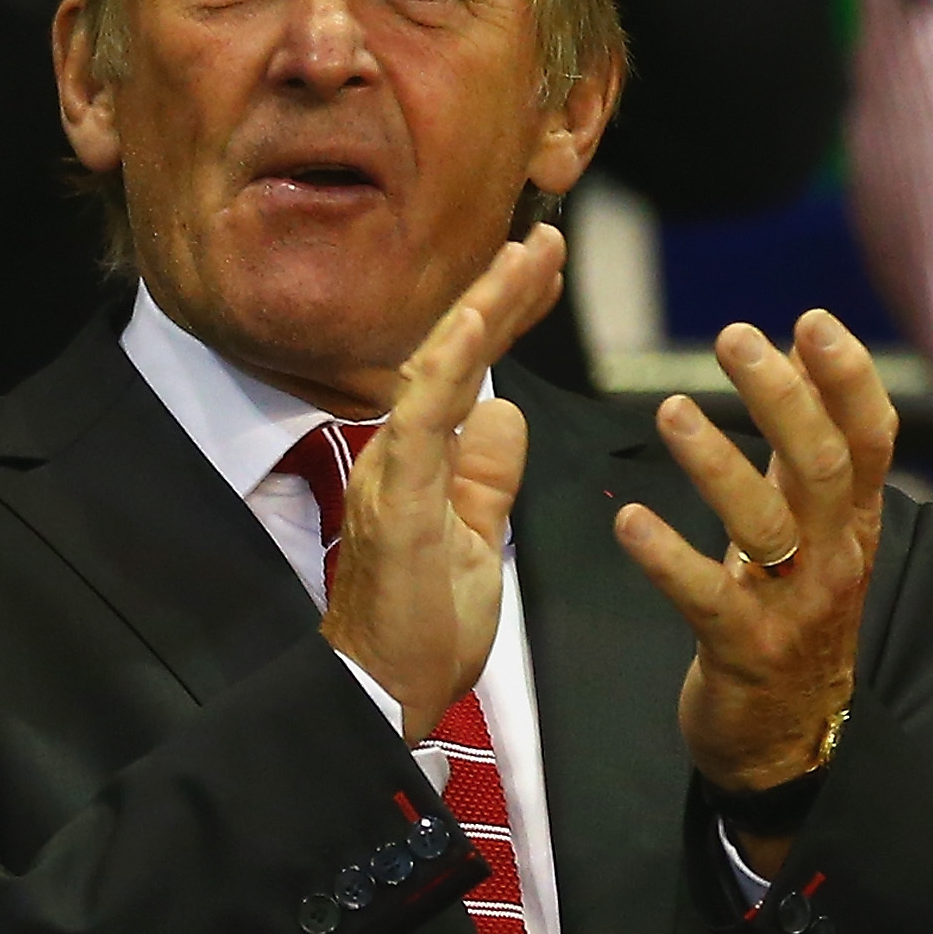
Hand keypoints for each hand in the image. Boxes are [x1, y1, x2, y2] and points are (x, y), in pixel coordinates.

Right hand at [321, 228, 566, 739]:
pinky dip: (451, 363)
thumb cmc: (422, 627)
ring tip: (527, 255)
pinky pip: (422, 417)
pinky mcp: (396, 499)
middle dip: (503, 291)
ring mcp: (393, 470)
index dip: (505, 313)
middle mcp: (400, 450)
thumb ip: (485, 474)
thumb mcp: (477, 537)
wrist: (383, 695)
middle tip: (548, 238)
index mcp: (423, 457)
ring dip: (485, 306)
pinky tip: (477, 318)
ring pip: (437, 366)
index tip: (542, 266)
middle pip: (454, 351)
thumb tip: (504, 410)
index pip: (469, 368)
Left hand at [613, 311, 896, 795]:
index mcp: (855, 522)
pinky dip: (667, 557)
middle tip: (735, 337)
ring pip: (767, 524)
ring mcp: (795, 607)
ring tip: (671, 411)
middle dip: (780, 397)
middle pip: (821, 465)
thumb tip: (794, 351)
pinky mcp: (744, 650)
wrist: (791, 736)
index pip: (871, 439)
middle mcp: (836, 557)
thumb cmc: (795, 615)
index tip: (810, 320)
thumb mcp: (817, 531)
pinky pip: (706, 597)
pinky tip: (630, 521)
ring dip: (718, 465)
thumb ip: (805, 450)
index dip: (848, 378)